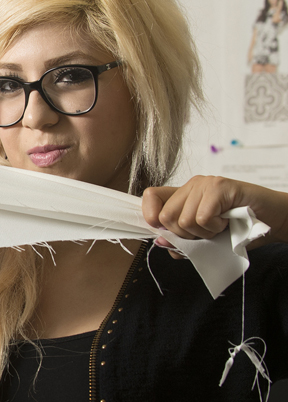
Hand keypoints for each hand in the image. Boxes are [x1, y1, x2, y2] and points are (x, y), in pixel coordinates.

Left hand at [143, 176, 287, 255]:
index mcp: (184, 195)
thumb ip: (182, 241)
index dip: (150, 216)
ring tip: (221, 226)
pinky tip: (228, 222)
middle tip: (206, 234)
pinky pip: (202, 217)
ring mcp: (205, 184)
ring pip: (184, 220)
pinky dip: (215, 228)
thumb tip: (160, 241)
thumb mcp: (206, 240)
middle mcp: (191, 185)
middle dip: (185, 235)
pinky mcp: (220, 187)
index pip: (151, 196)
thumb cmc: (240, 229)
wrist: (274, 220)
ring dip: (204, 233)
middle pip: (166, 217)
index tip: (164, 232)